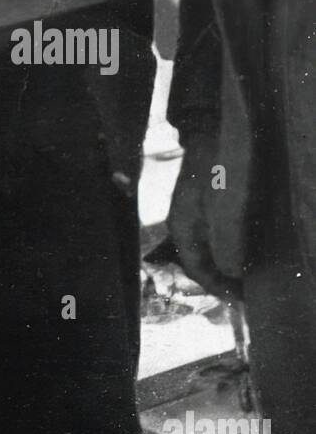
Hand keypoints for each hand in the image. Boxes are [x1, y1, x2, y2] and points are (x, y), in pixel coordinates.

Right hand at [167, 134, 240, 300]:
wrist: (210, 134)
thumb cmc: (215, 171)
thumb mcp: (222, 209)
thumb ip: (225, 242)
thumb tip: (232, 272)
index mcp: (183, 229)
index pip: (197, 270)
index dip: (218, 288)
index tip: (241, 300)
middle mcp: (184, 225)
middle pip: (201, 263)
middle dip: (223, 279)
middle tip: (249, 292)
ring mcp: (193, 215)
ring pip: (208, 251)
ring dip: (226, 264)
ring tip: (250, 275)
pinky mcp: (203, 207)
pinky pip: (213, 237)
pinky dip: (228, 249)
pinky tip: (245, 249)